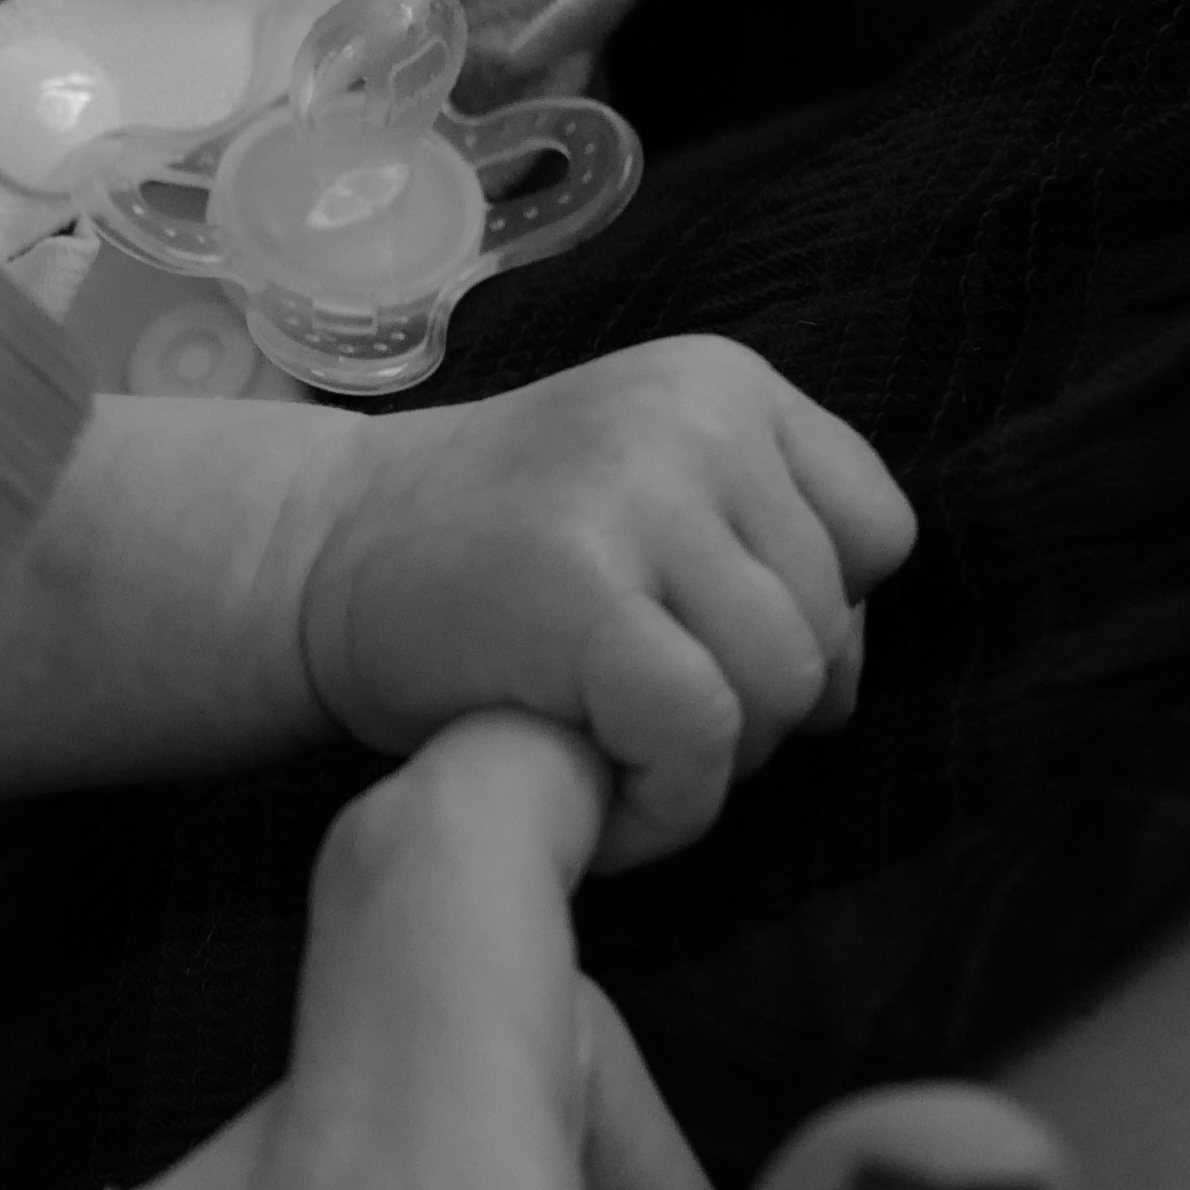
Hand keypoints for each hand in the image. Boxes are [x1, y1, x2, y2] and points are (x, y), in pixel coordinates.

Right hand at [301, 336, 914, 864]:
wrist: (312, 559)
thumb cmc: (486, 561)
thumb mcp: (642, 493)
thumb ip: (753, 544)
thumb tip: (844, 683)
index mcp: (725, 382)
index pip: (878, 533)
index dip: (812, 624)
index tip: (703, 652)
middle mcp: (693, 415)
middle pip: (829, 625)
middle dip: (750, 712)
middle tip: (630, 720)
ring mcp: (637, 490)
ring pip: (779, 688)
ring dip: (706, 769)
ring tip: (610, 758)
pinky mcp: (583, 585)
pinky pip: (700, 735)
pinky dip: (663, 807)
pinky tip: (599, 804)